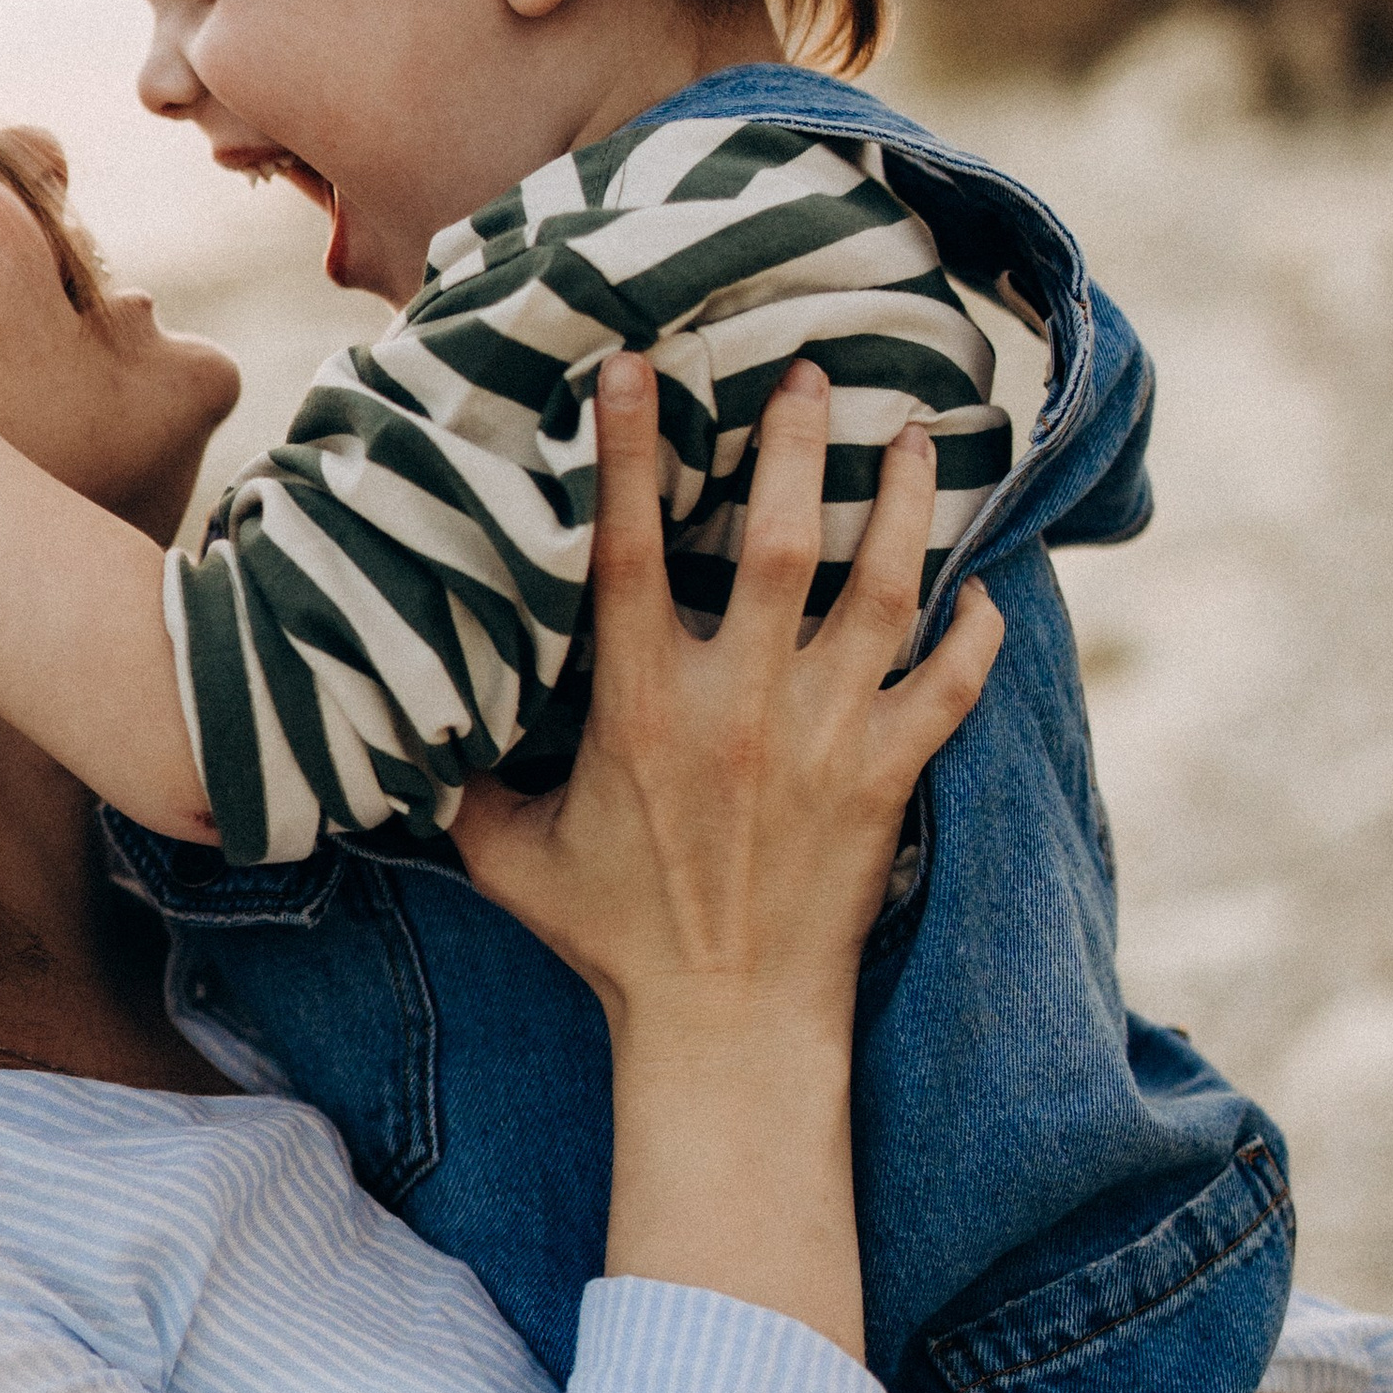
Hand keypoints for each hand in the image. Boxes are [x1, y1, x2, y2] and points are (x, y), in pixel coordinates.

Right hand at [454, 354, 1001, 1037]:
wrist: (726, 1027)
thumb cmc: (612, 940)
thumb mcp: (508, 856)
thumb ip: (464, 780)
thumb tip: (404, 725)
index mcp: (644, 707)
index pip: (628, 552)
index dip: (627, 451)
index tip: (634, 365)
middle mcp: (742, 706)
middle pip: (784, 542)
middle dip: (797, 445)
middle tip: (811, 370)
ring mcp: (827, 738)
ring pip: (883, 592)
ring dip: (904, 506)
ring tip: (918, 434)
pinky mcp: (889, 779)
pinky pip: (953, 687)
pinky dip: (978, 635)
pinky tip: (988, 587)